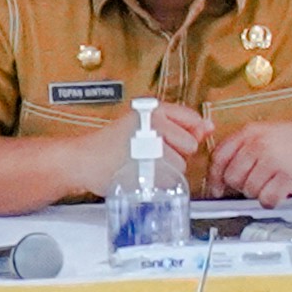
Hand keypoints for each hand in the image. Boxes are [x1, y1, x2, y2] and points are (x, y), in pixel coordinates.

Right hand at [77, 102, 209, 191]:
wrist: (82, 160)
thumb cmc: (112, 144)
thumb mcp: (144, 124)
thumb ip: (179, 125)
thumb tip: (209, 128)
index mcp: (155, 109)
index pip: (192, 120)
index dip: (186, 134)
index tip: (171, 141)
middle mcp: (154, 123)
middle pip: (190, 145)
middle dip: (175, 153)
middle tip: (150, 153)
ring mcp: (151, 145)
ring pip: (181, 165)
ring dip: (167, 170)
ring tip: (144, 165)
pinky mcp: (147, 167)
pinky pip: (169, 179)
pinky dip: (159, 182)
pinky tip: (142, 175)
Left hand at [210, 120, 291, 207]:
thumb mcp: (269, 132)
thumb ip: (245, 147)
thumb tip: (223, 174)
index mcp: (251, 132)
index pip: (219, 157)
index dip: (215, 177)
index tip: (216, 188)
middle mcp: (259, 145)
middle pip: (232, 177)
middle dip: (242, 185)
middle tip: (257, 182)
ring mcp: (273, 160)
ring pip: (249, 191)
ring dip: (260, 192)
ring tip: (274, 182)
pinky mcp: (287, 177)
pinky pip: (267, 199)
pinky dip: (272, 200)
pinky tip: (281, 192)